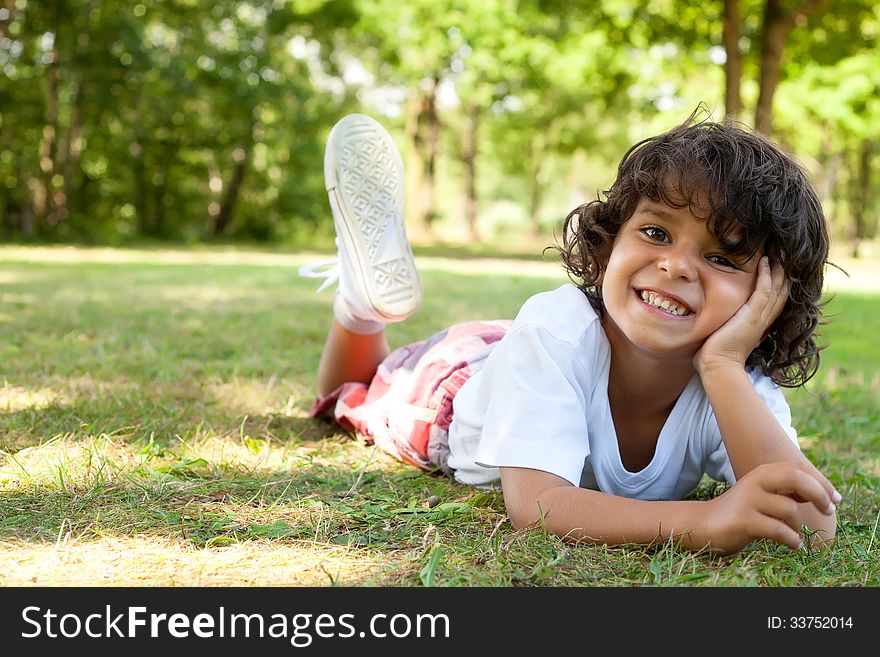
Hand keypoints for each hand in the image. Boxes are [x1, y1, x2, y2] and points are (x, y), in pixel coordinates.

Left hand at [694, 256, 788, 374]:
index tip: (779, 265)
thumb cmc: (716, 354)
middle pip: (782, 291)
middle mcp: (764, 319)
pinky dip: (766, 275)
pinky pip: (764, 290)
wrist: (718, 366)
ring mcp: (760, 317)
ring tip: (779, 251)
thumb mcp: (725, 333)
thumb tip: (717, 317)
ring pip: (777, 288)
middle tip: (785, 253)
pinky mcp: (753, 316)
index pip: (775, 298)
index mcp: (760, 323)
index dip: (780, 282)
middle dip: (785, 271)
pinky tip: (766, 262)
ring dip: (779, 268)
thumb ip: (727, 323)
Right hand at [699, 461, 838, 554]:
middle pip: (796, 478)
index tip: (835, 499)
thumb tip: (823, 493)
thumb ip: (787, 489)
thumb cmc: (743, 510)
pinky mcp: (743, 521)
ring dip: (799, 526)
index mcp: (763, 472)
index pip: (799, 467)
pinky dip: (792, 540)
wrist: (706, 524)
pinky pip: (779, 530)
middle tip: (828, 510)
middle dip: (819, 494)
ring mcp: (748, 500)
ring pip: (790, 510)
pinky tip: (793, 544)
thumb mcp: (764, 493)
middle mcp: (755, 481)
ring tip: (795, 534)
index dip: (822, 481)